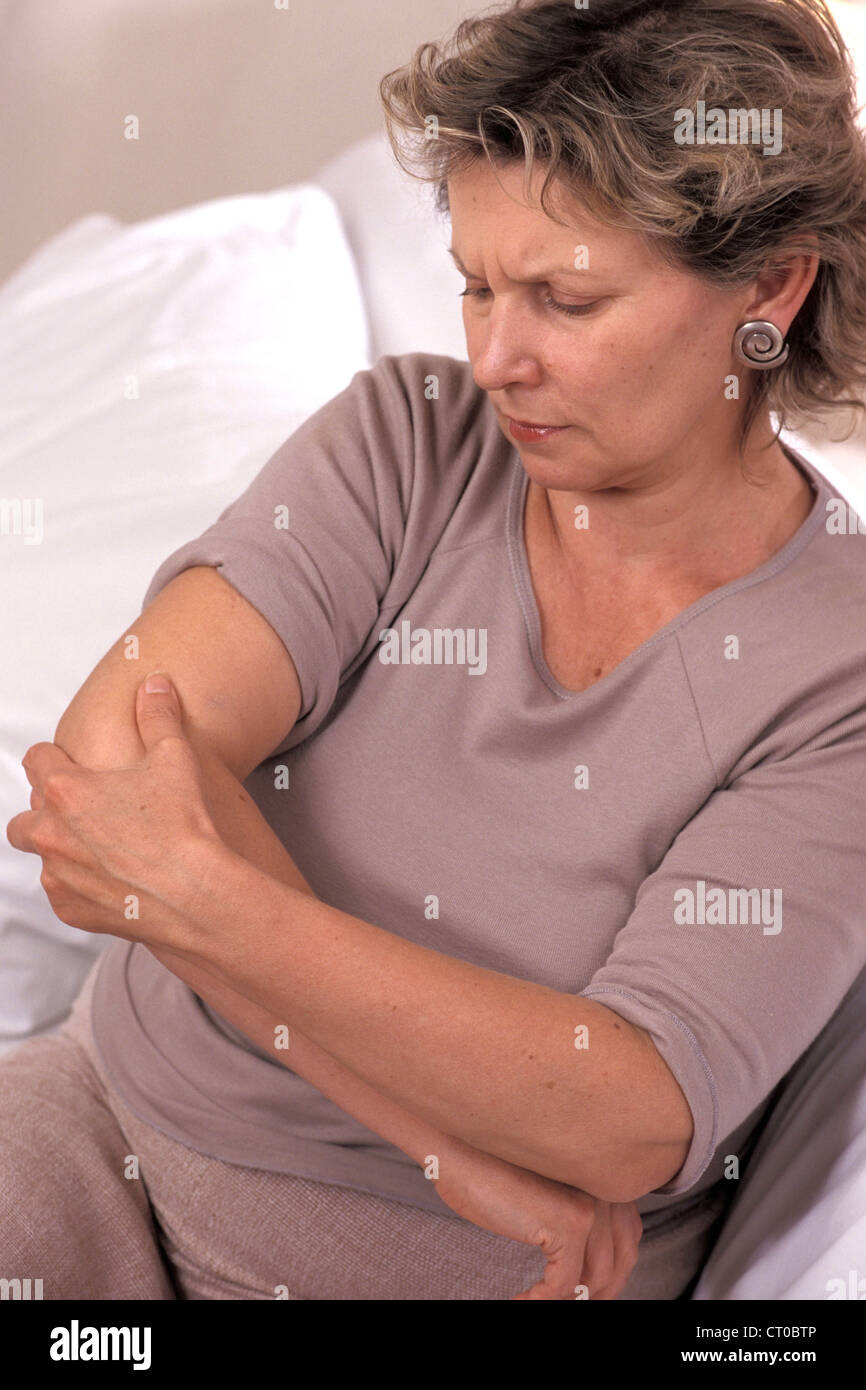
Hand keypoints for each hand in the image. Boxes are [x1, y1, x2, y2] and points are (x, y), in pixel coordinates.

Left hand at [6, 674, 222, 949]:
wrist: (195, 892)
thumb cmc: (184, 824)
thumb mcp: (174, 757)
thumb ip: (157, 715)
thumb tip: (154, 685)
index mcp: (66, 790)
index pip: (36, 760)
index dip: (55, 759)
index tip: (73, 765)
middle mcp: (51, 832)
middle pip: (24, 817)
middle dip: (47, 812)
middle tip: (87, 812)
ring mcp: (57, 875)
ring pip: (43, 858)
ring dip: (62, 851)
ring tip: (103, 849)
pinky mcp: (71, 909)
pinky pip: (62, 894)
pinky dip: (79, 887)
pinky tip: (113, 880)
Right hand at [431, 1141, 641, 1299]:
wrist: (457, 1147)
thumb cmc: (487, 1168)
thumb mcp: (543, 1194)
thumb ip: (568, 1219)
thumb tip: (581, 1275)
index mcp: (603, 1178)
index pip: (627, 1238)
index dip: (609, 1272)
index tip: (587, 1290)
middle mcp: (606, 1189)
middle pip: (620, 1261)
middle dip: (596, 1292)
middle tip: (564, 1303)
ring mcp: (591, 1206)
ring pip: (595, 1280)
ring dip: (567, 1301)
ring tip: (538, 1301)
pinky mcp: (568, 1223)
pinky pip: (562, 1285)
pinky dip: (541, 1301)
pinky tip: (520, 1300)